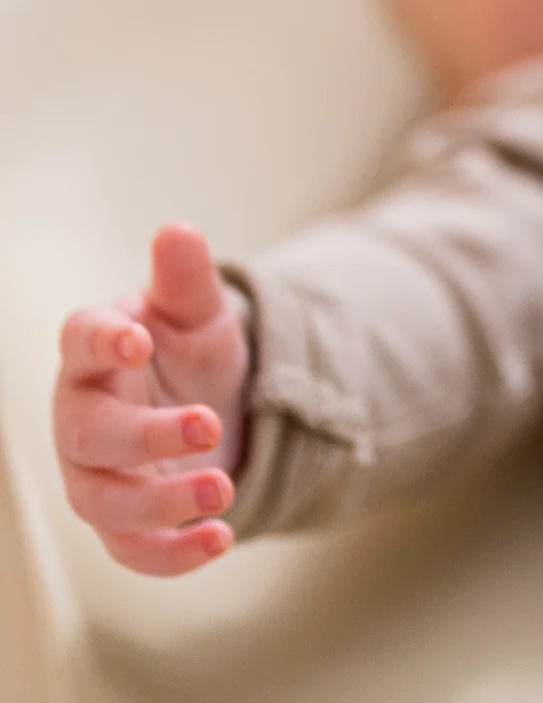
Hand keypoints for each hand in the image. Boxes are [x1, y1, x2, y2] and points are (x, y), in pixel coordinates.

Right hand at [51, 225, 248, 576]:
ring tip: (223, 491)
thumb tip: (178, 229)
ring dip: (162, 502)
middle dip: (146, 435)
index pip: (79, 341)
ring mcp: (96, 477)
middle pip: (91, 434)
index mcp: (94, 354)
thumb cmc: (187, 350)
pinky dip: (172, 553)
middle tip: (210, 424)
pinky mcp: (123, 525)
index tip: (137, 338)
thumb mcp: (198, 311)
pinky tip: (221, 539)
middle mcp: (82, 419)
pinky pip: (133, 550)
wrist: (210, 404)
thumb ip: (185, 278)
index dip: (103, 340)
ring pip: (107, 501)